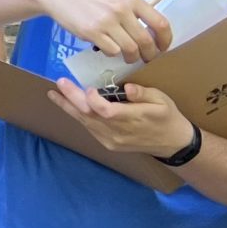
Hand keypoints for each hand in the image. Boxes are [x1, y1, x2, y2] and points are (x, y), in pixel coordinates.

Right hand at [39, 0, 173, 64]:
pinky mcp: (92, 32)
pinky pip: (111, 51)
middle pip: (146, 41)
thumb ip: (133, 10)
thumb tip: (150, 31)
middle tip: (146, 58)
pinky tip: (108, 48)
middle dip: (149, 55)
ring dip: (131, 58)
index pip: (160, 24)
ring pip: (130, 49)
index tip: (163, 48)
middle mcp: (122, 10)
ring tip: (128, 57)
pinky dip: (113, 53)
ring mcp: (106, 22)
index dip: (165, 40)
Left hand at [48, 78, 194, 157]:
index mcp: (133, 119)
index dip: (94, 101)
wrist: (172, 143)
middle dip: (72, 99)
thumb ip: (143, 93)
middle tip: (60, 83)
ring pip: (85, 122)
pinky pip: (89, 128)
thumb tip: (126, 88)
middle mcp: (118, 132)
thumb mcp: (161, 100)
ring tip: (54, 94)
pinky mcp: (108, 144)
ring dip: (69, 107)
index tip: (89, 87)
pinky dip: (78, 115)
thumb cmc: (167, 116)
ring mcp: (111, 140)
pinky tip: (69, 105)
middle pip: (90, 116)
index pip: (106, 112)